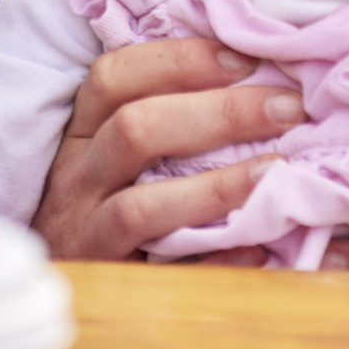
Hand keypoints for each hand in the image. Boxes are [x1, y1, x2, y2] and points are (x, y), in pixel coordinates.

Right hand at [31, 37, 304, 260]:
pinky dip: (211, 261)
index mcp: (81, 134)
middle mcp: (76, 180)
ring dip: (216, 187)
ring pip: (139, 207)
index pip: (113, 77)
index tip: (243, 59)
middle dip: (218, 113)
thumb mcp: (112, 155)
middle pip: (133, 130)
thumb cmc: (104, 204)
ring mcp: (87, 235)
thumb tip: (255, 78)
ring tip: (276, 171)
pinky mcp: (111, 287)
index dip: (177, 60)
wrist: (60, 289)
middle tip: (288, 108)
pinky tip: (259, 249)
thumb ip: (164, 117)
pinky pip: (161, 276)